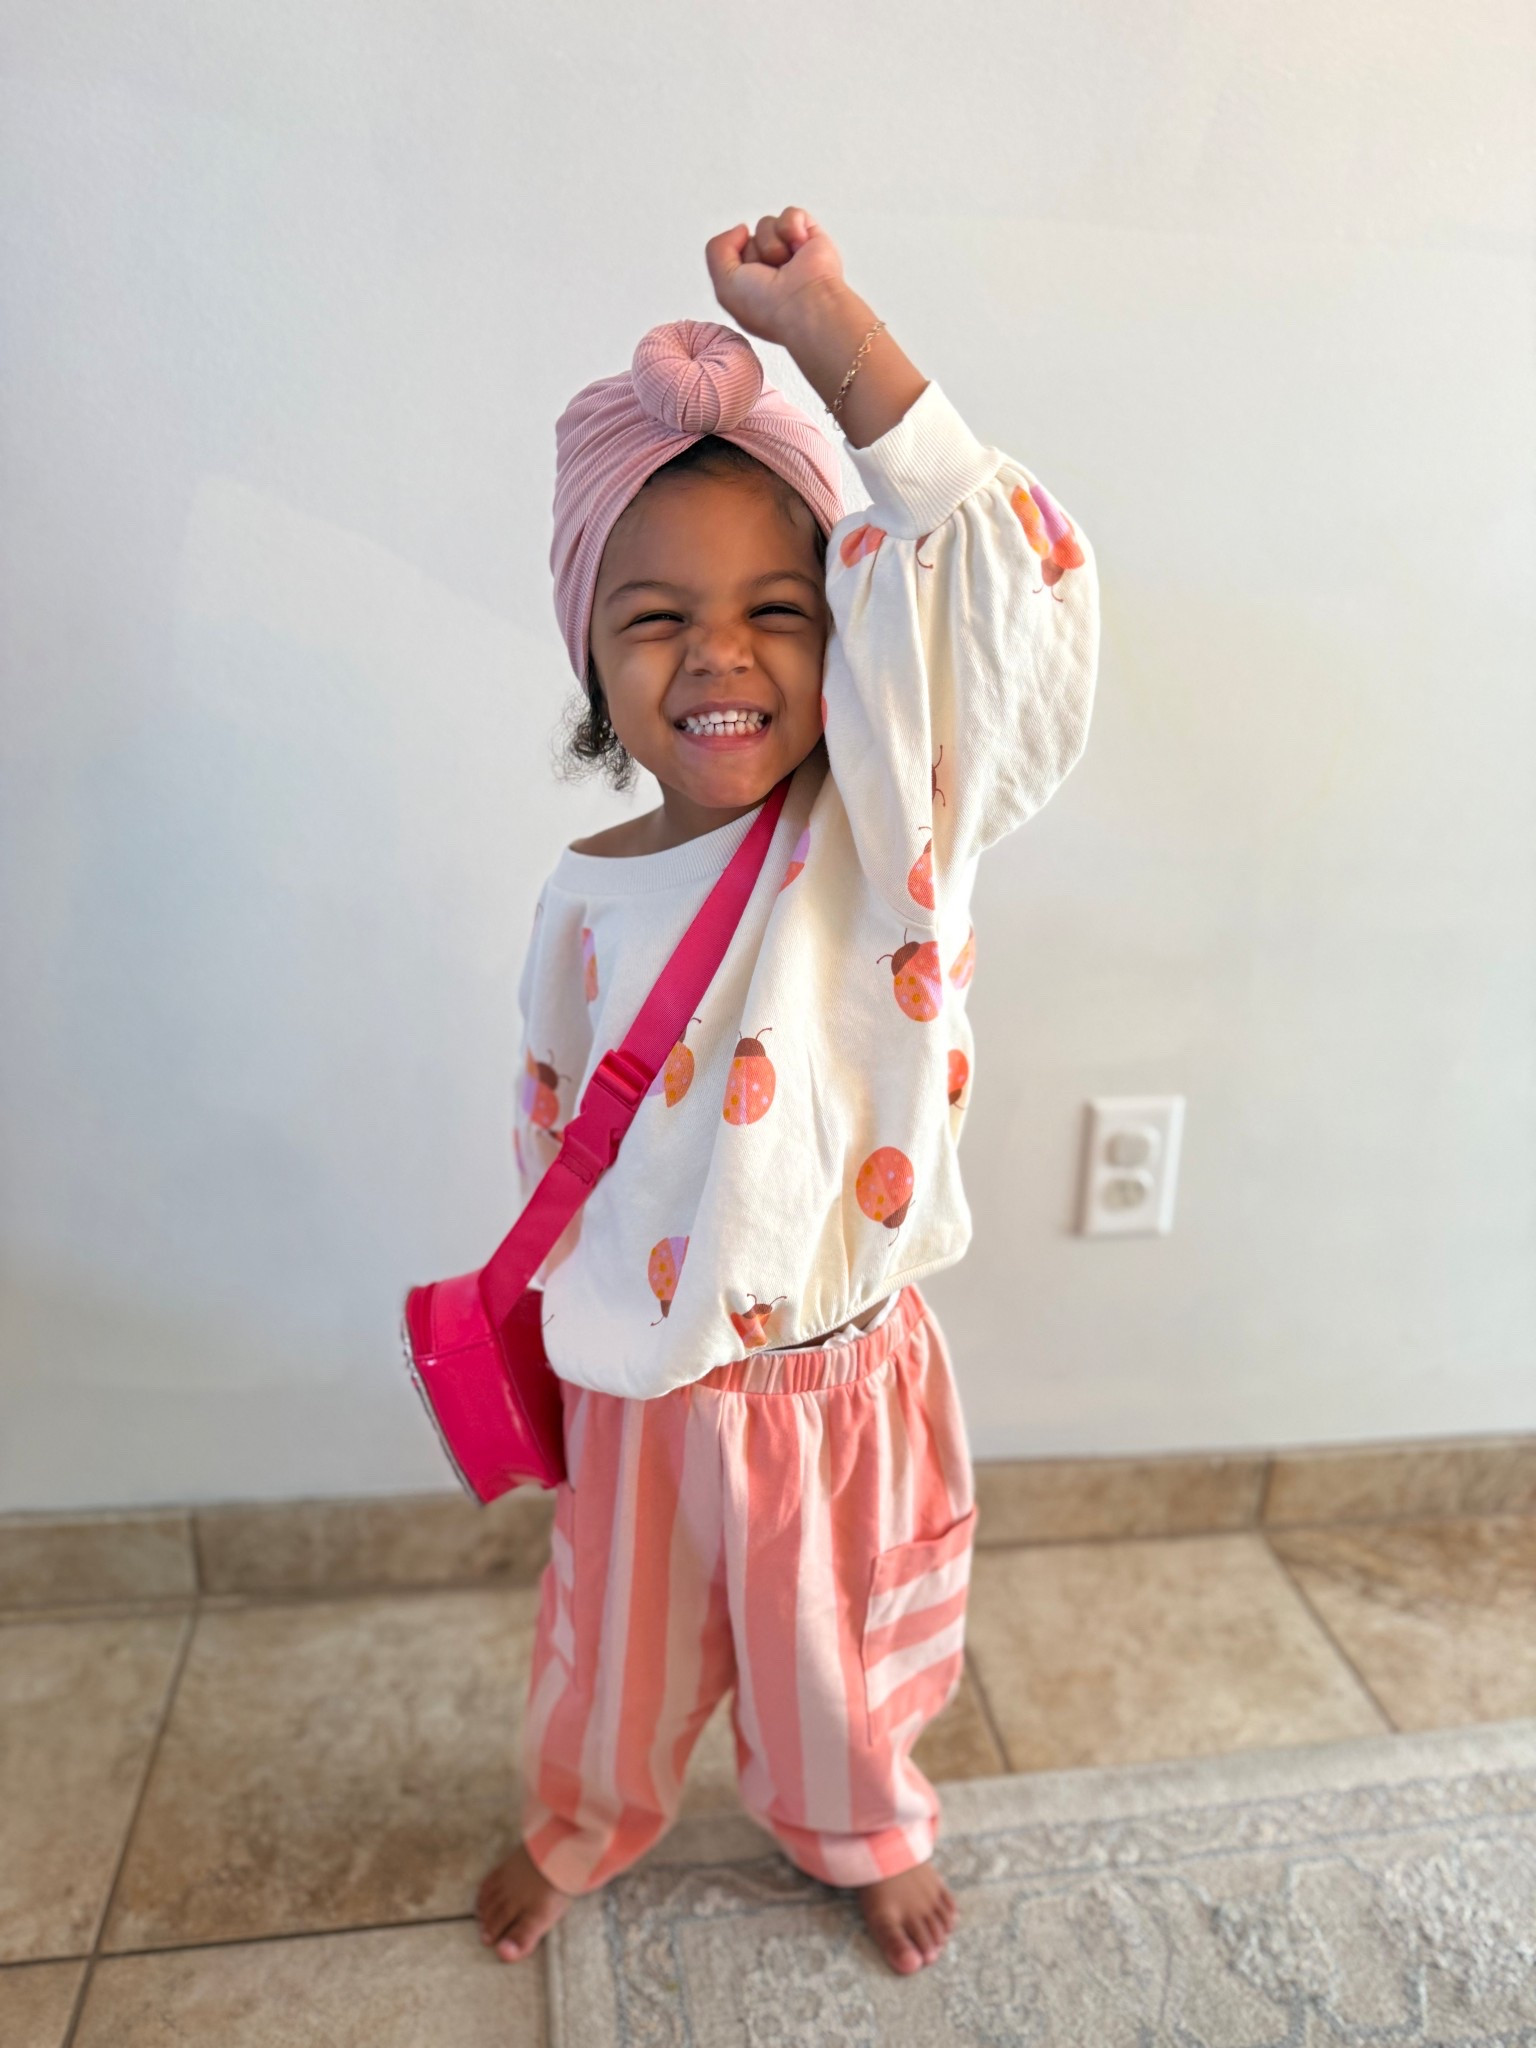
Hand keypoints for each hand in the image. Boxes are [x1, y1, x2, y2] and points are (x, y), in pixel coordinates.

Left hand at [704, 208, 847, 346]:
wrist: (806, 305)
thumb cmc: (767, 306)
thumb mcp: (724, 285)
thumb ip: (717, 250)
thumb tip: (742, 228)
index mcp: (752, 285)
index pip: (733, 254)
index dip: (736, 263)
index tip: (748, 283)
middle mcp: (771, 269)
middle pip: (749, 238)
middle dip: (755, 252)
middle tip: (771, 274)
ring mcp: (791, 252)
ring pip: (767, 224)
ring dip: (772, 244)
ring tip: (787, 264)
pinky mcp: (810, 236)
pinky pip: (790, 213)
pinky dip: (792, 228)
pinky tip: (800, 248)